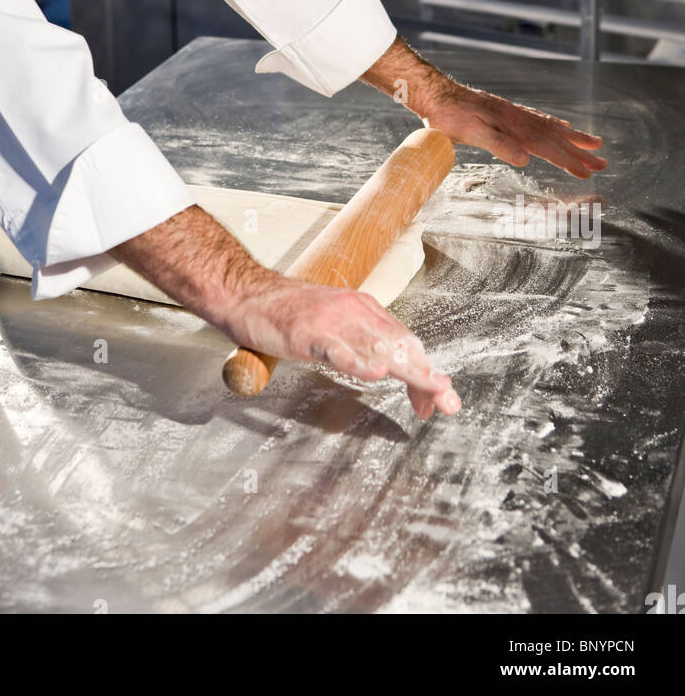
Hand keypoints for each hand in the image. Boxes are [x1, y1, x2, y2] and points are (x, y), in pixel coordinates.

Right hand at [228, 282, 460, 418]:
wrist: (247, 293)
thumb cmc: (287, 311)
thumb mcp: (333, 322)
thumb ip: (360, 341)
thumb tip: (387, 369)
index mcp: (363, 308)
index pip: (404, 341)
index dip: (424, 371)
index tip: (437, 399)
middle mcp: (353, 310)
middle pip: (399, 345)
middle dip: (427, 375)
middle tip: (449, 402)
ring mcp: (330, 320)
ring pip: (377, 347)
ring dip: (407, 371)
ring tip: (431, 389)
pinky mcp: (305, 332)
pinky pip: (335, 349)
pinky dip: (356, 362)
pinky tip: (374, 374)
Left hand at [362, 37, 606, 179]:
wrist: (435, 94)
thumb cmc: (449, 117)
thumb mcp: (472, 133)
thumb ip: (499, 145)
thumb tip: (526, 160)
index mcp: (514, 128)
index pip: (547, 148)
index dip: (568, 161)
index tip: (589, 172)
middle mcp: (519, 120)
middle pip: (555, 139)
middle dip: (579, 153)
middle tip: (604, 163)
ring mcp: (514, 115)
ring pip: (550, 128)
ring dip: (572, 138)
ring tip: (593, 143)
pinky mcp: (506, 112)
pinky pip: (538, 120)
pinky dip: (553, 126)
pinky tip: (560, 127)